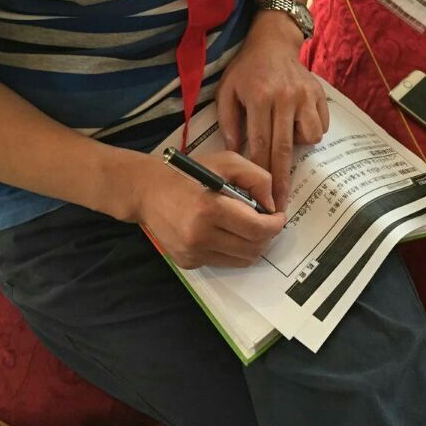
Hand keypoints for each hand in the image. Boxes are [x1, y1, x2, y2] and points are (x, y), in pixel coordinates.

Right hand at [133, 150, 284, 268]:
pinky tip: (226, 232)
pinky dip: (233, 249)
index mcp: (209, 209)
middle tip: (266, 220)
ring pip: (242, 260)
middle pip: (253, 248)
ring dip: (252, 245)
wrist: (146, 191)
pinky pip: (224, 262)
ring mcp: (193, 253)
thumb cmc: (188, 173)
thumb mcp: (226, 162)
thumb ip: (256, 178)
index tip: (278, 216)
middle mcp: (200, 237)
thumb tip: (272, 205)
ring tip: (248, 226)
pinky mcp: (188, 263)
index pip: (257, 229)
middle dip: (267, 235)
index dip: (275, 224)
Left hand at [216, 11, 329, 208]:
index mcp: (260, 97)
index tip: (260, 196)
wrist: (273, 42)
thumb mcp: (227, 91)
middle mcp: (285, 97)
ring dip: (297, 147)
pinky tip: (296, 123)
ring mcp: (305, 96)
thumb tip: (234, 153)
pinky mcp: (320, 94)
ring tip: (285, 138)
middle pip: (284, 148)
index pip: (260, 144)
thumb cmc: (246, 69)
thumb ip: (228, 122)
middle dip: (282, 180)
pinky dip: (310, 131)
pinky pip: (321, 126)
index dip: (260, 174)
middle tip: (279, 205)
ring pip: (308, 137)